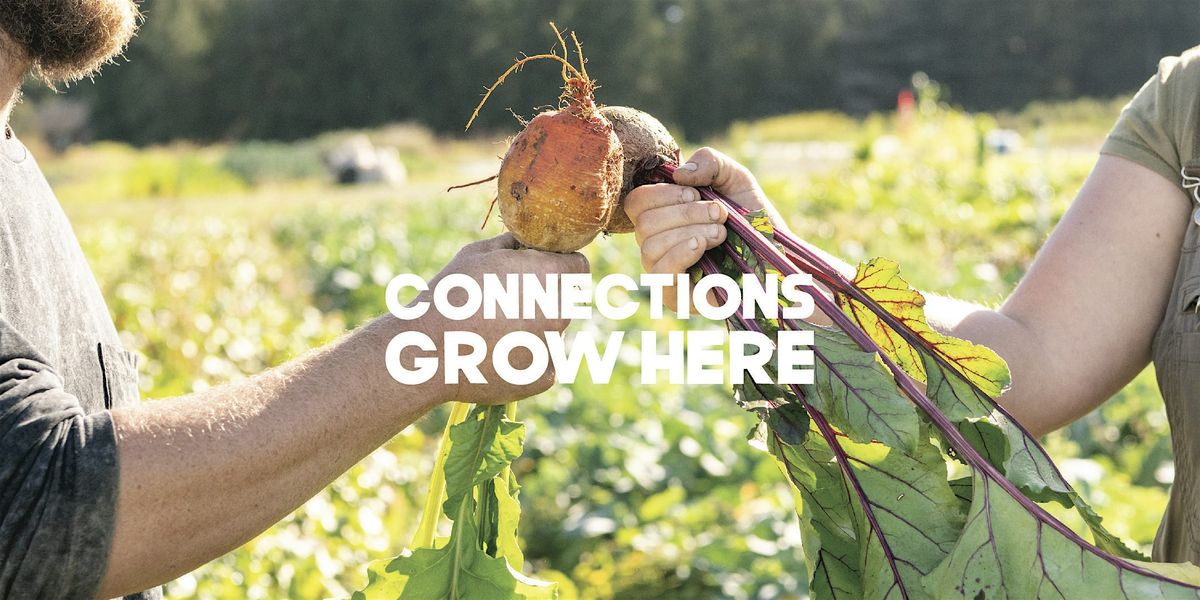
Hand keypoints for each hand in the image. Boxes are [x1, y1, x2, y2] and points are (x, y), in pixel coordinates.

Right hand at [410, 233, 588, 404]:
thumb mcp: (478, 254)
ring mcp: (555, 346)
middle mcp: (561, 311)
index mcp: (551, 276)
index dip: (559, 265)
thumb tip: (526, 243)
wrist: (428, 353)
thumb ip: (513, 244)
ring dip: (534, 328)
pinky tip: (495, 354)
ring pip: (553, 331)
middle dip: (544, 296)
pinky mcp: (546, 376)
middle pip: (566, 299)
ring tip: (491, 331)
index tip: (538, 270)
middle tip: (505, 302)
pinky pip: (543, 360)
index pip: (578, 266)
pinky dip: (526, 358)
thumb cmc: (450, 296)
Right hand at [624, 147, 785, 308]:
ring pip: (650, 247)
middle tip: (719, 214)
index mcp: (663, 216)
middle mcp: (657, 244)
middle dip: (684, 213)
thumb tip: (678, 174)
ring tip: (720, 233)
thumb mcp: (736, 179)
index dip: (662, 194)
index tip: (696, 193)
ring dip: (688, 232)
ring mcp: (665, 272)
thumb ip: (710, 162)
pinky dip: (678, 254)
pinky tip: (701, 246)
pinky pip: (660, 275)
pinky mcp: (676, 297)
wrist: (778, 258)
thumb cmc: (754, 220)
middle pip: (643, 224)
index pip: (637, 202)